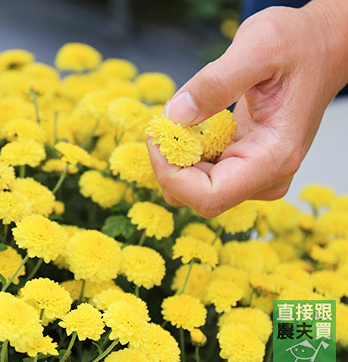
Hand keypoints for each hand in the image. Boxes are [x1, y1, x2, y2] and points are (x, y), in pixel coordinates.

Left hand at [147, 0, 347, 216]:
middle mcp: (266, 176)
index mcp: (273, 157)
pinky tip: (191, 121)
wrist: (321, 47)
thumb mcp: (258, 47)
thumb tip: (175, 117)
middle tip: (163, 121)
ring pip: (195, 188)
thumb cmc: (298, 45)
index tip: (159, 134)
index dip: (171, 174)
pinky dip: (185, 151)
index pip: (208, 197)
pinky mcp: (245, 164)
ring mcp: (256, 174)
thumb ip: (214, 83)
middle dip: (168, 163)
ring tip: (179, 115)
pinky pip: (202, 173)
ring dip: (175, 157)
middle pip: (197, 196)